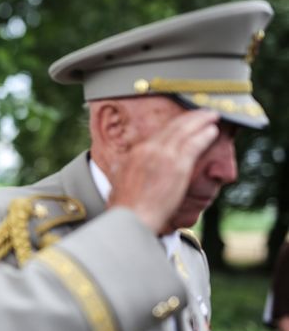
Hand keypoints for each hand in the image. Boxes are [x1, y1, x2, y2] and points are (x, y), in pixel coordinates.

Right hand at [107, 109, 219, 233]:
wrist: (131, 218)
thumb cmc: (125, 209)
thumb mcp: (117, 183)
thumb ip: (121, 171)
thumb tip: (118, 167)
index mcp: (135, 154)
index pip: (158, 133)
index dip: (173, 125)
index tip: (182, 122)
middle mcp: (148, 150)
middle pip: (173, 127)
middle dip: (190, 117)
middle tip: (202, 112)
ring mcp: (164, 156)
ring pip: (185, 131)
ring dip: (200, 121)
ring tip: (211, 116)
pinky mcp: (178, 166)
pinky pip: (194, 144)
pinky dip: (204, 135)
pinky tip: (212, 130)